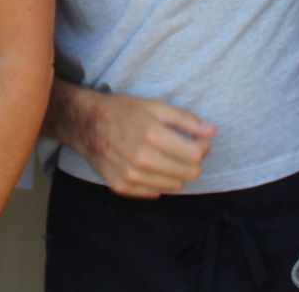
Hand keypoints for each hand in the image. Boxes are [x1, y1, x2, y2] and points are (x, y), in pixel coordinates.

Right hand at [75, 91, 216, 197]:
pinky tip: (150, 166)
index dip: (203, 147)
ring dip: (176, 172)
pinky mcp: (122, 188)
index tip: (198, 140)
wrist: (86, 124)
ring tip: (165, 156)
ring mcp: (131, 177)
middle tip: (184, 148)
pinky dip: (159, 182)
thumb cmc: (122, 111)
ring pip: (174, 186)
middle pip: (189, 174)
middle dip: (192, 161)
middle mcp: (142, 160)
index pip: (195, 155)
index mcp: (152, 136)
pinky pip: (155, 193)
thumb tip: (212, 130)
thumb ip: (185, 119)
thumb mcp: (155, 106)